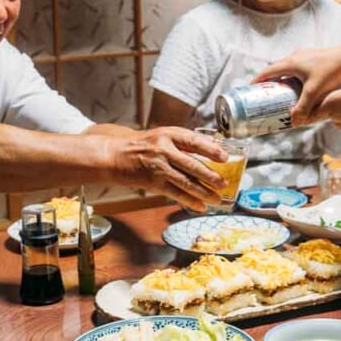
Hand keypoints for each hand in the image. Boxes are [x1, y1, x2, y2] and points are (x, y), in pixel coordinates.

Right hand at [107, 127, 226, 210]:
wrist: (116, 156)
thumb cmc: (144, 145)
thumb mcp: (163, 135)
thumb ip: (185, 140)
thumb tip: (213, 145)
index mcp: (169, 134)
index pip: (194, 141)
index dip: (210, 150)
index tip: (224, 157)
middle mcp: (164, 150)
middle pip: (192, 165)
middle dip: (210, 177)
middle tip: (224, 184)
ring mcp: (158, 168)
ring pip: (186, 182)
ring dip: (204, 192)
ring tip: (217, 199)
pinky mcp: (153, 183)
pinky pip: (175, 193)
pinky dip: (190, 201)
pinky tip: (201, 206)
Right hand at [253, 47, 340, 125]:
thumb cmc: (331, 71)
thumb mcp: (315, 92)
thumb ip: (303, 108)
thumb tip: (293, 122)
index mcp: (290, 63)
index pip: (267, 71)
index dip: (257, 81)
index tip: (250, 89)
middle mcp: (295, 56)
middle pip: (276, 69)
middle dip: (269, 82)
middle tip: (265, 95)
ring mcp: (304, 55)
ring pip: (287, 68)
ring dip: (281, 79)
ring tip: (280, 92)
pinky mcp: (313, 57)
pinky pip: (296, 67)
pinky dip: (292, 76)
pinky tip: (298, 87)